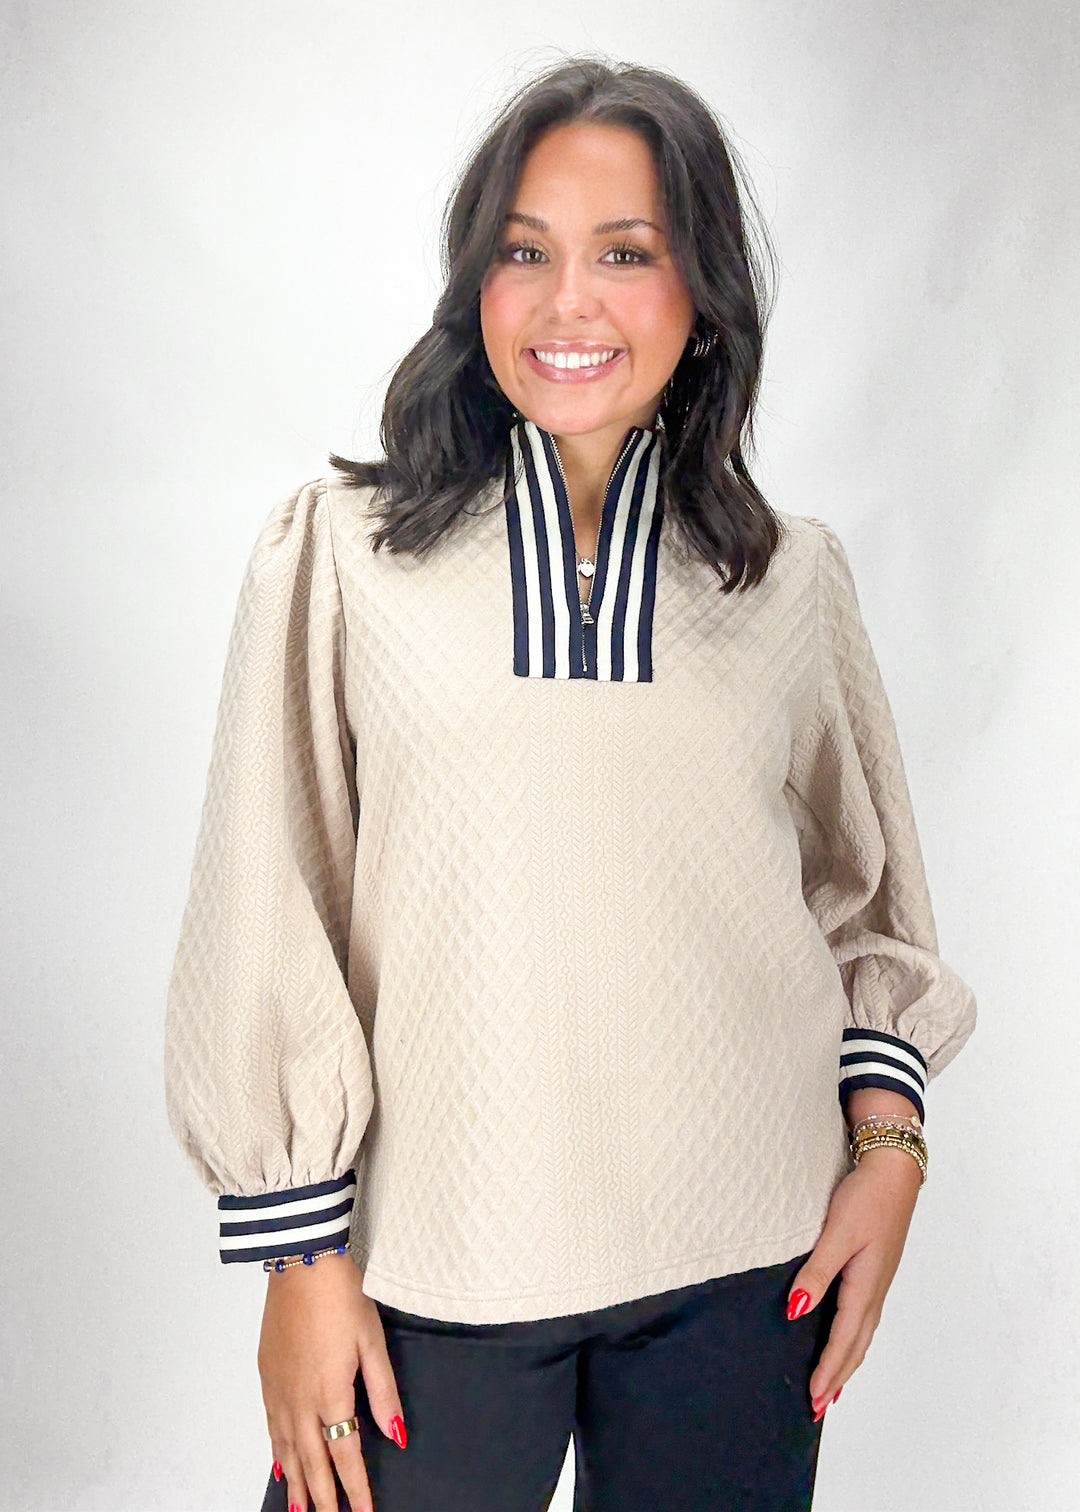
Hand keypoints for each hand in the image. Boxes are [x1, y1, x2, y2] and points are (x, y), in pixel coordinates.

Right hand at [258, 1252, 405, 1511]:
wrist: (301, 1263)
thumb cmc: (340, 1296)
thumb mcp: (372, 1341)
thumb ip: (384, 1392)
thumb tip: (396, 1434)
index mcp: (330, 1394)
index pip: (344, 1455)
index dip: (355, 1489)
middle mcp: (299, 1400)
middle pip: (311, 1461)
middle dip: (322, 1497)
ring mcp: (279, 1389)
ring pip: (286, 1449)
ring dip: (296, 1483)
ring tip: (301, 1510)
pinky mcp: (267, 1375)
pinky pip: (270, 1427)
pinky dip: (275, 1452)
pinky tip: (279, 1465)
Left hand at [785, 1144, 921, 1421]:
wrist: (893, 1171)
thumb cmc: (867, 1198)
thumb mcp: (837, 1234)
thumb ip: (817, 1273)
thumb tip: (795, 1311)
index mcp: (865, 1287)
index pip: (842, 1341)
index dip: (827, 1371)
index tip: (813, 1400)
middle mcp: (874, 1290)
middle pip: (855, 1346)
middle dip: (837, 1378)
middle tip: (818, 1408)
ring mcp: (877, 1281)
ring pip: (861, 1334)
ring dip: (846, 1362)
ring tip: (832, 1386)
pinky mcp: (875, 1269)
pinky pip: (863, 1317)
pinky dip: (852, 1338)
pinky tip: (845, 1337)